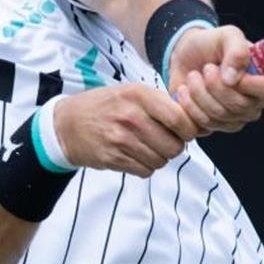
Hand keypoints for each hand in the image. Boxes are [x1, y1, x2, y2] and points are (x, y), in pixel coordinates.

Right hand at [53, 84, 198, 177]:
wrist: (67, 124)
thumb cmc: (106, 106)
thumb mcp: (131, 92)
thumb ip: (162, 103)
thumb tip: (196, 123)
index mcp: (139, 94)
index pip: (179, 118)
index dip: (188, 130)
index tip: (184, 132)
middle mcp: (130, 116)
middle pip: (174, 145)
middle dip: (174, 147)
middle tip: (165, 141)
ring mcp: (121, 138)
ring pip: (161, 160)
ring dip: (159, 158)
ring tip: (147, 147)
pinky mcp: (113, 158)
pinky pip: (145, 171)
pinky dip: (146, 167)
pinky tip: (135, 155)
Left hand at [167, 25, 263, 135]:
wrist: (185, 58)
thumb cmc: (210, 45)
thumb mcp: (226, 35)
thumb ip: (237, 50)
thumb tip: (235, 78)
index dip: (250, 85)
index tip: (228, 74)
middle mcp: (254, 100)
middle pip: (241, 106)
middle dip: (216, 86)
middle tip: (206, 68)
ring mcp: (237, 116)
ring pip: (221, 115)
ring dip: (200, 93)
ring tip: (194, 76)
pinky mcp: (217, 125)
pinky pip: (206, 124)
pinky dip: (190, 106)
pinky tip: (186, 91)